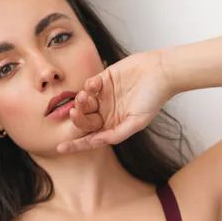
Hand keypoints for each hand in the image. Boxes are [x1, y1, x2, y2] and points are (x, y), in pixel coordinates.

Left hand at [56, 50, 171, 152]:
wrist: (161, 72)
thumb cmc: (153, 99)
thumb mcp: (137, 122)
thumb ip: (116, 134)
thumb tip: (95, 142)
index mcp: (113, 126)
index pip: (91, 138)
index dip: (76, 145)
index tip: (60, 149)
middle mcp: (107, 113)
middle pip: (84, 121)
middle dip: (78, 119)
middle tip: (74, 114)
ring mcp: (104, 97)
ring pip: (83, 104)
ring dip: (81, 102)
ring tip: (85, 96)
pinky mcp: (103, 80)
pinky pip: (88, 86)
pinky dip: (88, 86)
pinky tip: (96, 84)